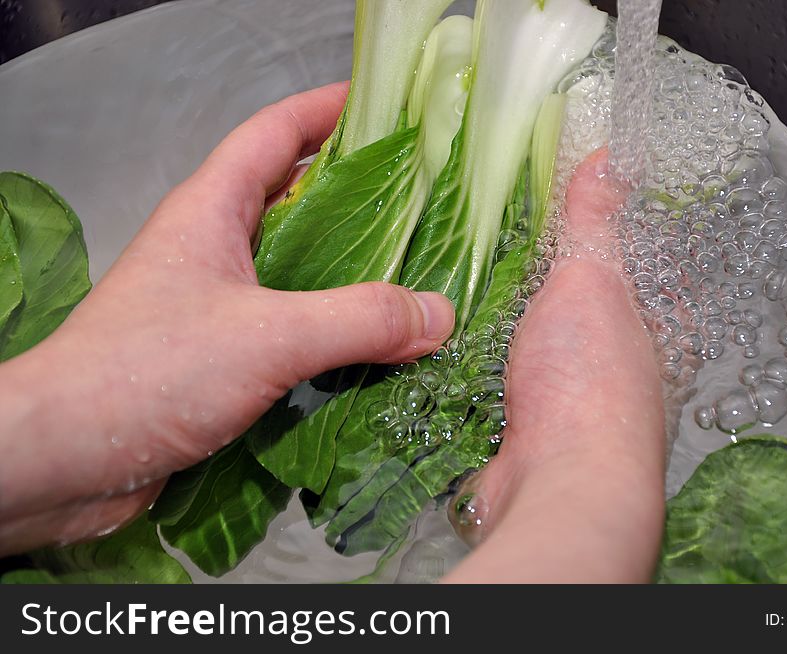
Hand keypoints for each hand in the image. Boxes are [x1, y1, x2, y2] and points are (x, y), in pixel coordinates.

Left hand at [0, 83, 454, 554]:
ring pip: (295, 269)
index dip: (328, 110)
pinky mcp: (219, 356)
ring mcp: (213, 303)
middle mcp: (212, 247)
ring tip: (414, 274)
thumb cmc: (152, 372)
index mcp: (211, 209)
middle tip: (421, 199)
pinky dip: (332, 330)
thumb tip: (439, 314)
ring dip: (349, 271)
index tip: (388, 108)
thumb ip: (359, 320)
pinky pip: (290, 326)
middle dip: (354, 193)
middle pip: (292, 199)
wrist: (65, 458)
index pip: (275, 132)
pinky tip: (374, 347)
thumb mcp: (268, 335)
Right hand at [444, 149, 666, 582]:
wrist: (554, 486)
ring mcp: (565, 395)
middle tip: (484, 226)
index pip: (627, 257)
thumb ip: (596, 221)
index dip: (593, 225)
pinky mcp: (520, 421)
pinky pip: (494, 371)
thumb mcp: (594, 280)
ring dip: (495, 312)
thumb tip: (612, 155)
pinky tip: (441, 327)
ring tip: (449, 267)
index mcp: (651, 323)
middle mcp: (614, 362)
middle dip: (532, 269)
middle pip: (569, 298)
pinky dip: (472, 351)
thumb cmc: (591, 386)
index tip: (550, 195)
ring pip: (527, 336)